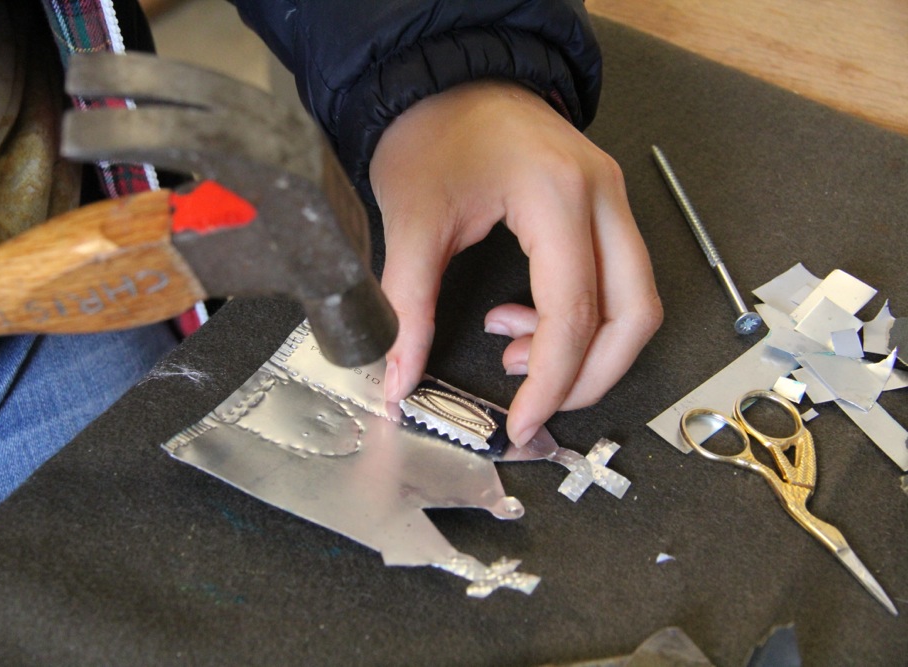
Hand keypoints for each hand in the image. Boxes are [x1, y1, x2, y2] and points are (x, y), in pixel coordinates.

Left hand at [370, 80, 661, 444]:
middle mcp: (601, 196)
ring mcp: (610, 199)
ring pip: (635, 301)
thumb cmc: (433, 133)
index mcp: (557, 196)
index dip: (553, 382)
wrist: (448, 79)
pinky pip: (617, 280)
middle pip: (633, 315)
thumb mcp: (411, 220)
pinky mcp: (602, 206)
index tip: (520, 424)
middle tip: (535, 405)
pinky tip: (522, 320)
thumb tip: (398, 378)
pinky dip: (581, 319)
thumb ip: (407, 306)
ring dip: (587, 348)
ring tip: (512, 351)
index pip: (574, 312)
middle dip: (590, 376)